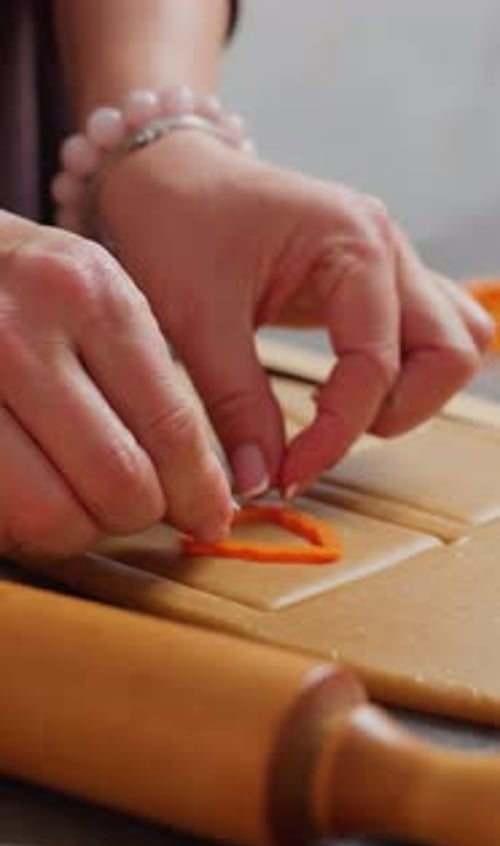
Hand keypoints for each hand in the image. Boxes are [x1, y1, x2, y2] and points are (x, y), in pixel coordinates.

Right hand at [0, 212, 231, 554]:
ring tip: (71, 498)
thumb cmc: (23, 290)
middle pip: (119, 484)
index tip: (210, 520)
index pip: (169, 428)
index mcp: (88, 296)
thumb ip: (148, 385)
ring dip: (76, 528)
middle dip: (135, 514)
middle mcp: (21, 336)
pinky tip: (25, 492)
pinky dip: (20, 525)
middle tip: (128, 504)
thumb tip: (207, 494)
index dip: (199, 492)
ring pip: (52, 516)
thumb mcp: (92, 298)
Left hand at [99, 133, 493, 497]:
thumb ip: (237, 405)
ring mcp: (389, 261)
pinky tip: (347, 389)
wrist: (163, 175)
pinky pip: (425, 333)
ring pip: (452, 343)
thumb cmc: (174, 225)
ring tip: (340, 413)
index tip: (288, 475)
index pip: (376, 366)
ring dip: (411, 393)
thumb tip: (261, 481)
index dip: (336, 436)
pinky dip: (404, 372)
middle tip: (324, 436)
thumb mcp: (196, 320)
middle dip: (396, 412)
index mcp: (353, 242)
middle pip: (451, 353)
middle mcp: (387, 247)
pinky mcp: (374, 280)